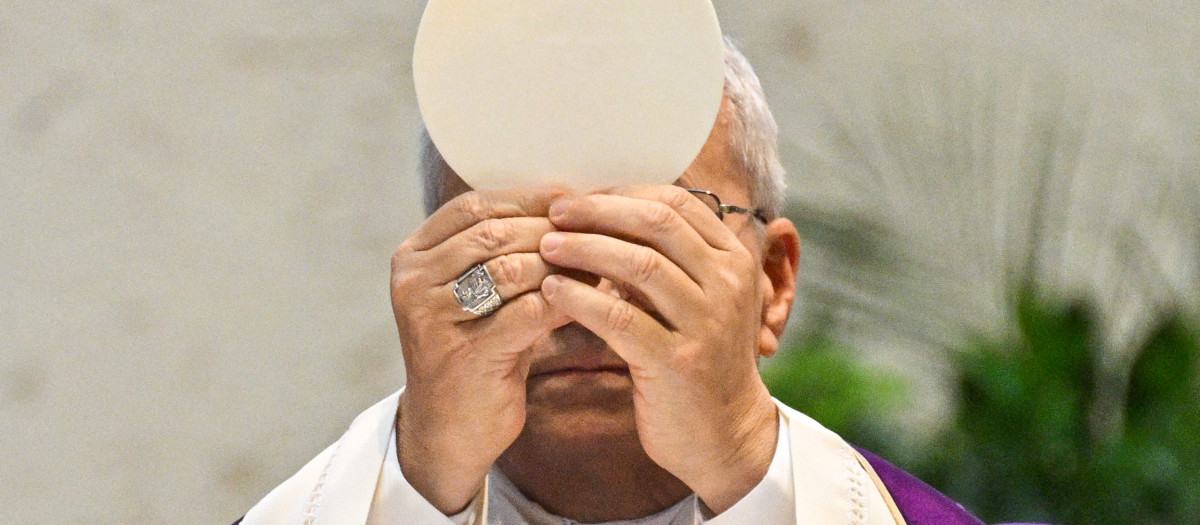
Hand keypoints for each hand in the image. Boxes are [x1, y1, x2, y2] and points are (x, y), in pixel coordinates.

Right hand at [390, 187, 570, 513]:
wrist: (449, 431)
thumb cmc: (476, 350)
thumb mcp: (480, 292)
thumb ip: (507, 248)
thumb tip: (575, 203)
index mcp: (413, 256)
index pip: (475, 205)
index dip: (529, 197)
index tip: (576, 198)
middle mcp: (413, 282)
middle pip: (495, 233)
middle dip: (553, 231)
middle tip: (598, 233)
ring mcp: (433, 320)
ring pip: (511, 268)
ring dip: (563, 265)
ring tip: (600, 267)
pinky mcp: (464, 355)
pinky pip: (527, 313)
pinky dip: (564, 302)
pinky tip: (591, 303)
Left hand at [537, 185, 779, 513]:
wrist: (724, 435)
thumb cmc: (697, 358)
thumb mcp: (699, 300)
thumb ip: (669, 259)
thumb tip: (606, 211)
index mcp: (734, 261)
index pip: (677, 203)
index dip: (622, 193)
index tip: (580, 199)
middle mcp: (728, 285)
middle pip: (658, 223)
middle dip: (599, 211)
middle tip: (555, 212)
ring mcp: (706, 323)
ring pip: (640, 264)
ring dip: (585, 249)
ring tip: (547, 246)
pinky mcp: (677, 362)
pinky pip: (620, 317)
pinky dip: (581, 299)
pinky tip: (552, 291)